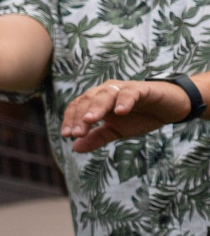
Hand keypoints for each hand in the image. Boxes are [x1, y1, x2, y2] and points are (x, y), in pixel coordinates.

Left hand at [62, 79, 196, 152]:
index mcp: (97, 100)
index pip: (78, 107)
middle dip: (80, 116)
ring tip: (90, 120)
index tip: (67, 135)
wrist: (168, 108)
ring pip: (105, 94)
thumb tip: (75, 148)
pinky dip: (124, 101)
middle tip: (77, 133)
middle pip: (87, 100)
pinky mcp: (142, 89)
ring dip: (96, 108)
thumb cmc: (139, 117)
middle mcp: (106, 91)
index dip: (71, 120)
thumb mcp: (116, 131)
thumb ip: (97, 137)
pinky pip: (130, 93)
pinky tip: (121, 111)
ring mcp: (123, 88)